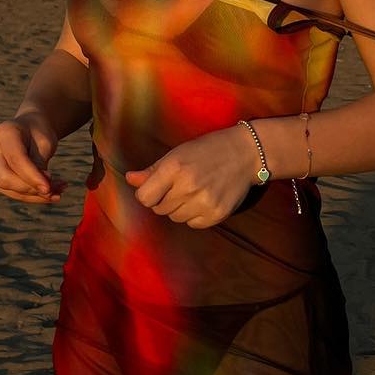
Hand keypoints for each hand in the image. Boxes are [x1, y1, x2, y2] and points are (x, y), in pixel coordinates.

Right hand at [0, 114, 67, 204]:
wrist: (31, 131)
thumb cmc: (39, 135)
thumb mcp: (45, 143)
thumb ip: (40, 164)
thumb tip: (43, 191)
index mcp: (4, 132)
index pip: (15, 159)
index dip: (32, 176)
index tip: (49, 188)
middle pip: (4, 177)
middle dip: (31, 188)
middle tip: (56, 190)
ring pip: (8, 189)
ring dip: (35, 195)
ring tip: (58, 192)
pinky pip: (12, 192)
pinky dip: (32, 196)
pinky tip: (51, 194)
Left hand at [125, 125, 256, 227]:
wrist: (245, 154)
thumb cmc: (207, 150)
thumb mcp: (177, 153)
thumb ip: (152, 170)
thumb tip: (129, 179)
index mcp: (174, 168)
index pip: (144, 197)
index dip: (147, 194)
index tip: (156, 188)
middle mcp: (188, 186)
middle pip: (159, 209)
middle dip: (165, 199)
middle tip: (180, 185)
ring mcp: (203, 202)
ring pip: (175, 218)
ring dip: (180, 208)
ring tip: (194, 191)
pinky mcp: (216, 214)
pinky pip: (193, 224)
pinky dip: (195, 215)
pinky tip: (205, 199)